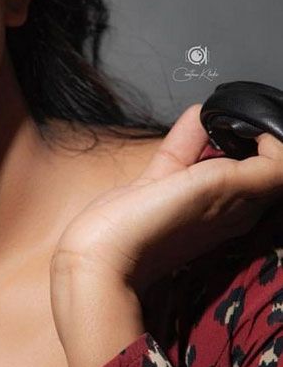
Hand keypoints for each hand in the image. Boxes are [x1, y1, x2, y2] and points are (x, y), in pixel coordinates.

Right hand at [51, 102, 282, 297]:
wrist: (101, 256)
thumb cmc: (161, 229)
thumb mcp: (223, 189)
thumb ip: (264, 169)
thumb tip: (279, 146)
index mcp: (245, 207)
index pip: (275, 167)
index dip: (270, 139)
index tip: (252, 122)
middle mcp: (222, 203)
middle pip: (246, 159)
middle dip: (244, 133)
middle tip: (233, 114)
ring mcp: (188, 195)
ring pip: (212, 154)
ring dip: (216, 130)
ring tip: (215, 111)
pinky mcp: (157, 188)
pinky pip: (180, 156)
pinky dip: (188, 135)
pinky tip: (191, 118)